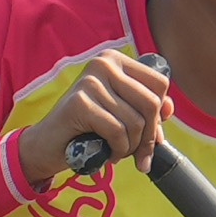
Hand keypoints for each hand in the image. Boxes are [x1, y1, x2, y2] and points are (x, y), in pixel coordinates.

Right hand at [14, 46, 172, 189]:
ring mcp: (90, 81)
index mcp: (115, 60)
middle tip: (139, 155)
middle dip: (149, 137)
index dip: (160, 114)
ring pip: (136, 122)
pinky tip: (107, 154)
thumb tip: (168, 108)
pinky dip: (117, 150)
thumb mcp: (121, 114)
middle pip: (151, 104)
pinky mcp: (80, 103)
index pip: (159, 84)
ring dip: (131, 148)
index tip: (151, 135)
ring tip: (116, 151)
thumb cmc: (87, 129)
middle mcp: (103, 64)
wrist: (47, 145)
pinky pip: (118, 132)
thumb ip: (146, 109)